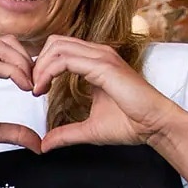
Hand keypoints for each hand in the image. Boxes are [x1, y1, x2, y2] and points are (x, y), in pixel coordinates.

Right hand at [0, 37, 41, 158]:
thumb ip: (15, 132)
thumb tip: (38, 144)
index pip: (6, 48)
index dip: (27, 63)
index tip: (38, 86)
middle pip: (7, 41)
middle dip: (28, 59)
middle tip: (38, 84)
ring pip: (2, 47)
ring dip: (24, 64)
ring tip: (32, 87)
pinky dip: (16, 73)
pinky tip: (24, 89)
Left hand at [31, 36, 187, 151]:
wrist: (156, 126)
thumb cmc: (131, 124)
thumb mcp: (89, 129)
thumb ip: (66, 134)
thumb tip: (45, 145)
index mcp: (96, 62)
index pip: (60, 50)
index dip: (42, 66)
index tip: (35, 89)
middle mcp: (99, 54)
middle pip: (55, 43)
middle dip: (37, 63)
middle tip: (31, 87)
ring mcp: (102, 57)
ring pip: (57, 47)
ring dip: (40, 67)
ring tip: (35, 89)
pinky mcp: (104, 66)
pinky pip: (65, 59)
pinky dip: (48, 72)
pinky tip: (43, 89)